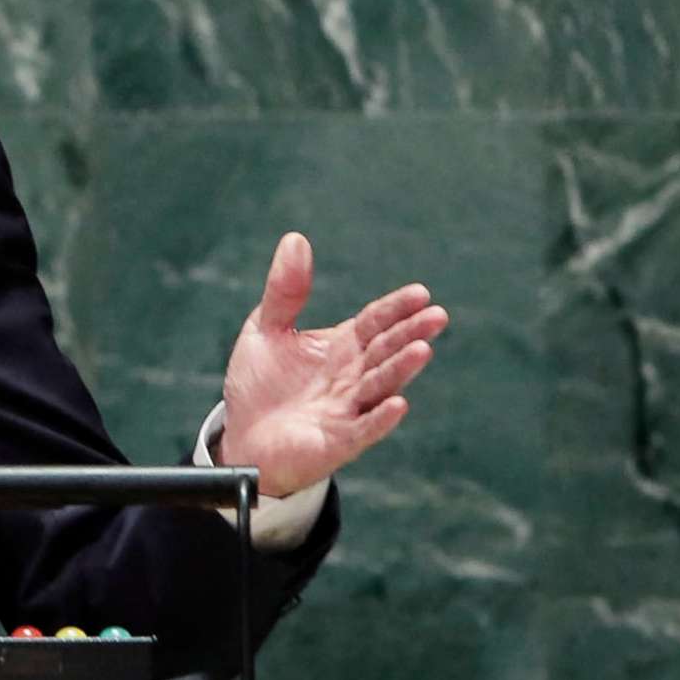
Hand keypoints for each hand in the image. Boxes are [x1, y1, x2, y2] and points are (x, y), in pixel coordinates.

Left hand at [218, 234, 444, 496]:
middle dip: (410, 333)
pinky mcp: (338, 441)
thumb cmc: (261, 386)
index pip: (376, 322)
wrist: (243, 438)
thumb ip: (285, 290)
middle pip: (386, 350)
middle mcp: (353, 375)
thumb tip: (296, 239)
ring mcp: (349, 409)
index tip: (420, 292)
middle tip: (436, 316)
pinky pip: (364, 429)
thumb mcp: (266, 329)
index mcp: (343, 346)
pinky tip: (398, 403)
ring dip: (402, 369)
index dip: (397, 308)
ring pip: (380, 386)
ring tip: (422, 350)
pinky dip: (381, 417)